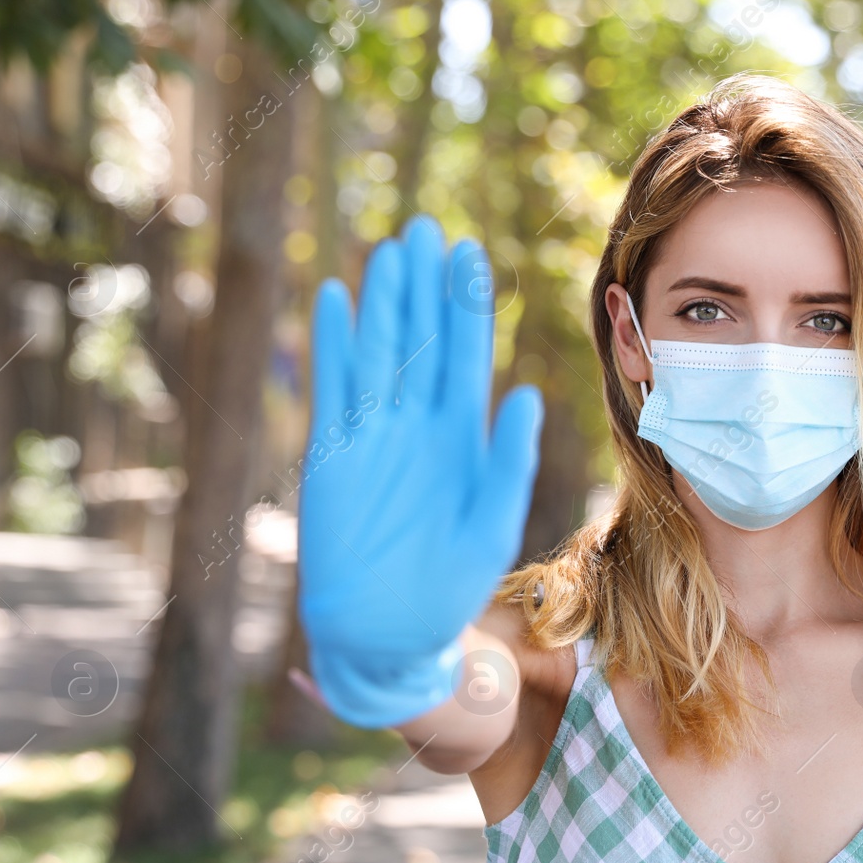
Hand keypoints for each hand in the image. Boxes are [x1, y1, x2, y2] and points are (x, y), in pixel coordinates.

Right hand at [296, 214, 542, 727]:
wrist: (387, 633)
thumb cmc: (448, 586)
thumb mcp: (491, 525)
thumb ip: (508, 462)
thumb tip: (530, 395)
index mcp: (464, 440)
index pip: (465, 357)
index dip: (466, 307)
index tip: (470, 254)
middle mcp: (420, 427)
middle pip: (421, 341)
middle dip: (424, 289)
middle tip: (428, 228)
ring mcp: (374, 436)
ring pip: (378, 353)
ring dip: (382, 303)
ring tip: (389, 251)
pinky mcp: (332, 453)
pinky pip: (334, 387)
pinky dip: (333, 344)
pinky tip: (336, 297)